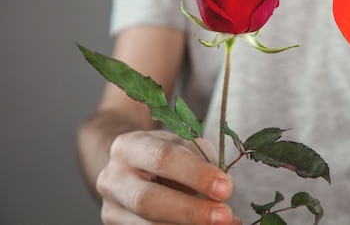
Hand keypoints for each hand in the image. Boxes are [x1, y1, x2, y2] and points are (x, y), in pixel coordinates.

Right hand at [96, 130, 238, 224]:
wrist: (128, 169)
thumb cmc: (163, 155)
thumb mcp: (181, 145)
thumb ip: (202, 161)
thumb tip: (225, 188)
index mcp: (130, 146)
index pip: (163, 158)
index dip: (196, 175)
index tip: (225, 188)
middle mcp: (113, 178)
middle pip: (148, 200)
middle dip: (190, 210)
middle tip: (224, 216)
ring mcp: (111, 208)